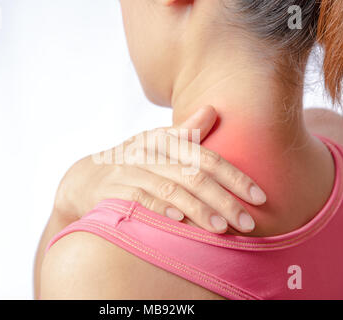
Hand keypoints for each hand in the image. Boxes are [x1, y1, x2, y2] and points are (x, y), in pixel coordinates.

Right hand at [53, 106, 265, 232]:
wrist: (83, 178)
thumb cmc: (131, 162)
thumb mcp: (155, 144)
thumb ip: (186, 133)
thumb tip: (213, 110)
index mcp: (162, 140)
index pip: (206, 157)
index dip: (235, 177)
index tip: (259, 197)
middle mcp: (147, 152)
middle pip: (193, 175)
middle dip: (223, 199)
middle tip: (247, 223)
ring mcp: (128, 171)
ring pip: (170, 189)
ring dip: (198, 210)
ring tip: (222, 229)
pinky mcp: (111, 192)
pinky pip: (139, 200)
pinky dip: (160, 209)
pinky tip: (179, 221)